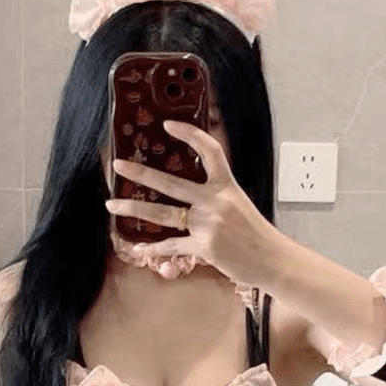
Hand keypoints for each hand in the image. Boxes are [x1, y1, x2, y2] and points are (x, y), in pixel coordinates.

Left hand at [106, 120, 276, 280]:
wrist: (272, 260)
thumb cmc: (256, 234)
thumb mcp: (239, 205)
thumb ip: (216, 198)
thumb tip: (191, 196)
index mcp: (227, 186)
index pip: (209, 151)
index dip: (189, 135)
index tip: (169, 125)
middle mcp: (216, 202)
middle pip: (171, 183)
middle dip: (141, 172)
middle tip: (119, 164)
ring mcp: (208, 225)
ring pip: (163, 214)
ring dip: (134, 209)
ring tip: (113, 204)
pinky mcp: (204, 248)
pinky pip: (172, 246)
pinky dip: (155, 249)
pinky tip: (140, 248)